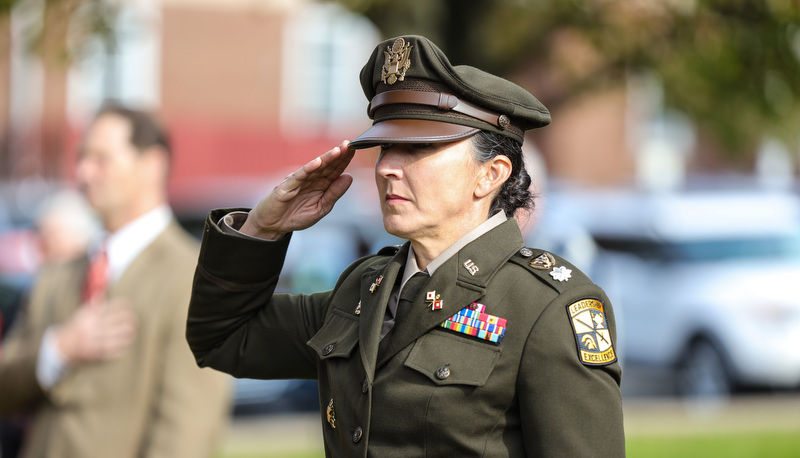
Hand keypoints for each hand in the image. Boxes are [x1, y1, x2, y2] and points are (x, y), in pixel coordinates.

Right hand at [54, 298, 137, 364]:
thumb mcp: (81, 315)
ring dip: (127, 335)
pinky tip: (127, 344)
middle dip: (128, 321)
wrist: (60, 347)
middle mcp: (91, 328)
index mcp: (89, 317)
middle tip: (136, 320)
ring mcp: (93, 341)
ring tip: (133, 332)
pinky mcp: (94, 354)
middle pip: (116, 322)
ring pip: (116, 337)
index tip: (128, 305)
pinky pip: (112, 351)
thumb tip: (103, 292)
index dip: (122, 305)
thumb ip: (94, 305)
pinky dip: (121, 348)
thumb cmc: (75, 328)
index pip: (109, 308)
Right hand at [241, 140, 355, 239]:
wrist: (274, 225)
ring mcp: (299, 181)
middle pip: (327, 165)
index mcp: (321, 184)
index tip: (355, 149)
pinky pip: (298, 176)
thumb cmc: (296, 215)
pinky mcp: (286, 186)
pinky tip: (317, 162)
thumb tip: (349, 177)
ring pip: (315, 167)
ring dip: (326, 158)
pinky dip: (308, 169)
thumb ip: (334, 193)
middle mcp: (311, 179)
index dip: (345, 160)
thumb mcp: (321, 208)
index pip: (335, 170)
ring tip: (338, 150)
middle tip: (349, 144)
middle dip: (338, 155)